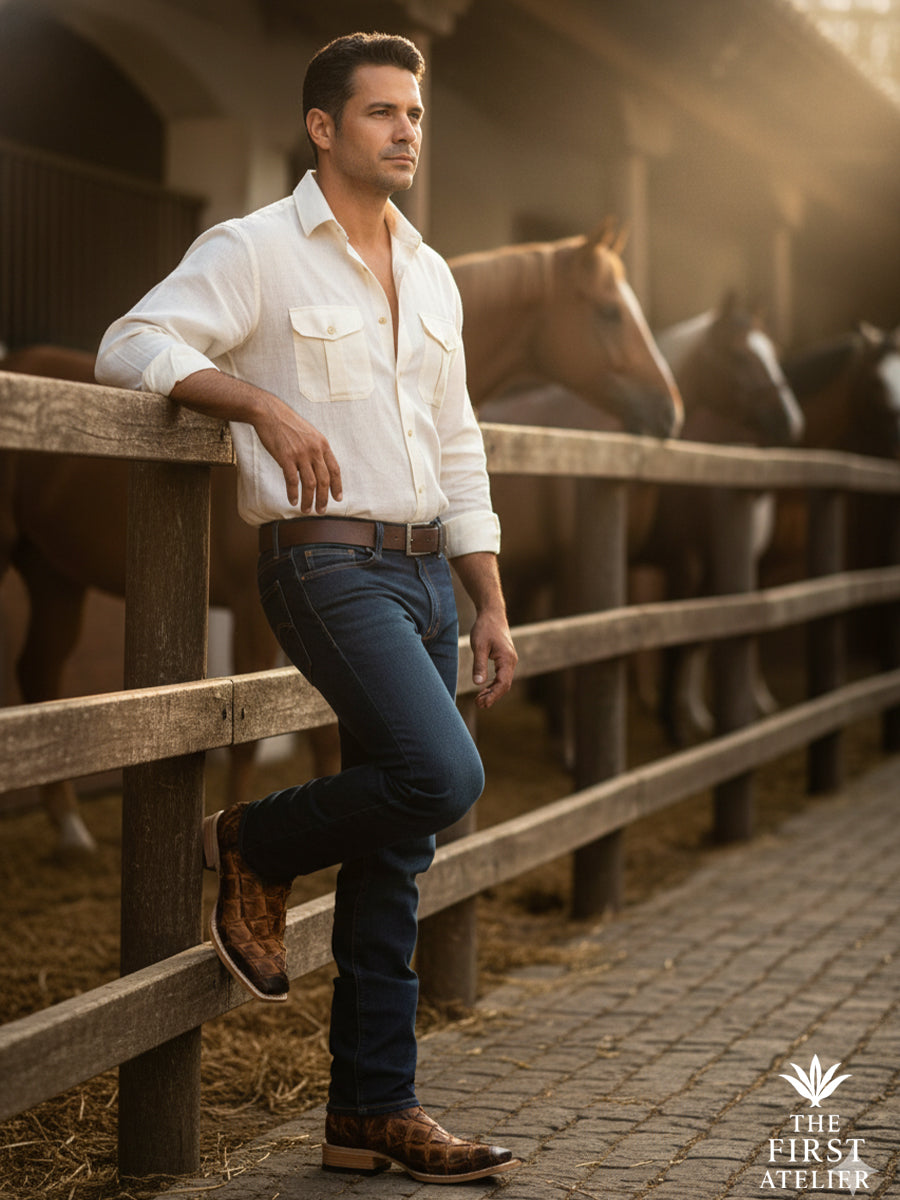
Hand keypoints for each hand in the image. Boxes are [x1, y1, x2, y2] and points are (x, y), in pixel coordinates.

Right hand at [256, 398, 342, 512]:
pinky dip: (293, 494)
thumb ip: (316, 449)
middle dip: (324, 499)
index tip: (338, 498)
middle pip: (324, 480)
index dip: (337, 486)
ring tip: (307, 510)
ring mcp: (301, 454)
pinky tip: (293, 501)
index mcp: (322, 444)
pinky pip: (292, 481)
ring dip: (309, 500)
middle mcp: (314, 450)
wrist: (269, 412)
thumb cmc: (287, 423)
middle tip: (321, 511)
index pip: (335, 469)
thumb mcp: (309, 433)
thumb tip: (318, 467)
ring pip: (310, 484)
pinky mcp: (286, 457)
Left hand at [470, 608, 516, 708]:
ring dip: (492, 692)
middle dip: (492, 696)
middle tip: (478, 704)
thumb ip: (479, 665)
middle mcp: (511, 661)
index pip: (503, 683)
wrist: (492, 614)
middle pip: (504, 685)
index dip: (493, 695)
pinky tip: (483, 689)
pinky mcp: (504, 659)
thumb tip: (478, 684)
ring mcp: (509, 661)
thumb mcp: (479, 646)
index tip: (481, 703)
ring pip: (503, 682)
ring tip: (479, 700)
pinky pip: (501, 676)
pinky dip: (493, 684)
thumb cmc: (485, 628)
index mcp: (507, 659)